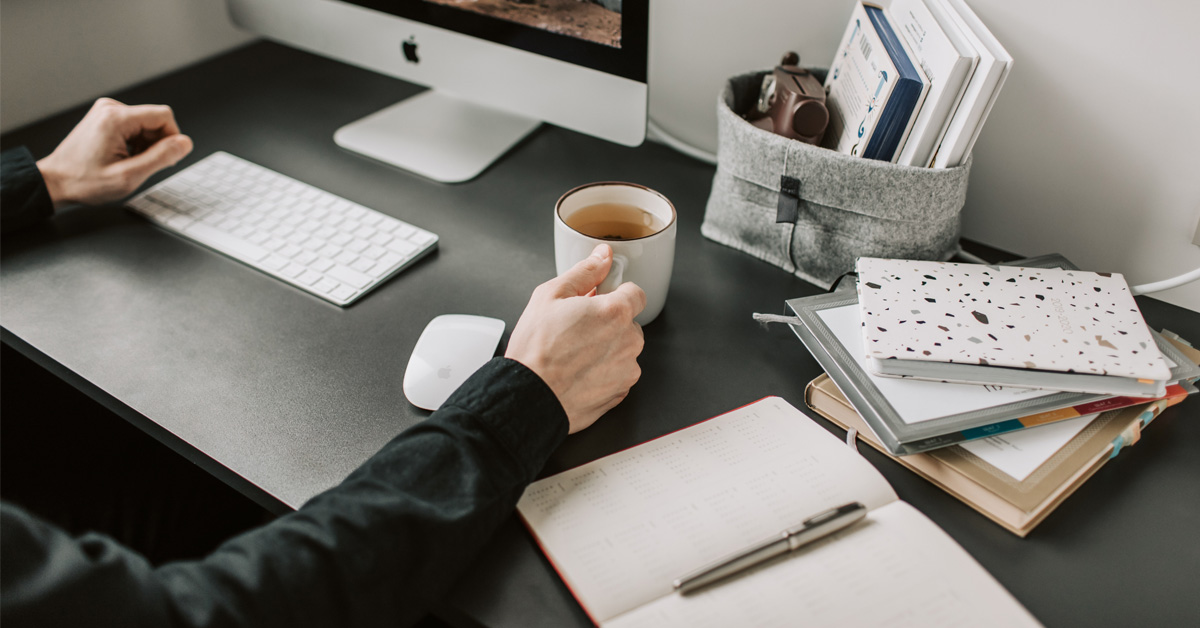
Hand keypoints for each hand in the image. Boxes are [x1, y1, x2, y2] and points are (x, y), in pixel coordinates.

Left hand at [36, 98, 192, 207]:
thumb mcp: (129, 176)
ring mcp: (106, 111)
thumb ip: (161, 158)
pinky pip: (135, 126)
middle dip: (157, 144)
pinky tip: (123, 157)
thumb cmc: (84, 182)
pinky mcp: (105, 117)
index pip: (164, 116)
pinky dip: (136, 143)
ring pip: (146, 124)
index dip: (173, 139)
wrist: (55, 182)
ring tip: (129, 163)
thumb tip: (185, 143)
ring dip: (146, 145)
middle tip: (142, 165)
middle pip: (155, 120)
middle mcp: (110, 108)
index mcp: (116, 119)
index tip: (165, 159)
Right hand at [506, 244, 646, 433]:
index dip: (614, 294)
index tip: (598, 301)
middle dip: (608, 323)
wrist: (528, 397)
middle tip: (576, 328)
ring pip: (623, 350)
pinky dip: (603, 373)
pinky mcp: (620, 393)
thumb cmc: (535, 350)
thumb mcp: (550, 296)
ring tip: (574, 354)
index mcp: (615, 312)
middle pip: (628, 323)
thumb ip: (584, 272)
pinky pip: (618, 375)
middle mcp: (628, 341)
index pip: (635, 293)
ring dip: (607, 349)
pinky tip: (578, 372)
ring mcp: (627, 370)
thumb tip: (603, 256)